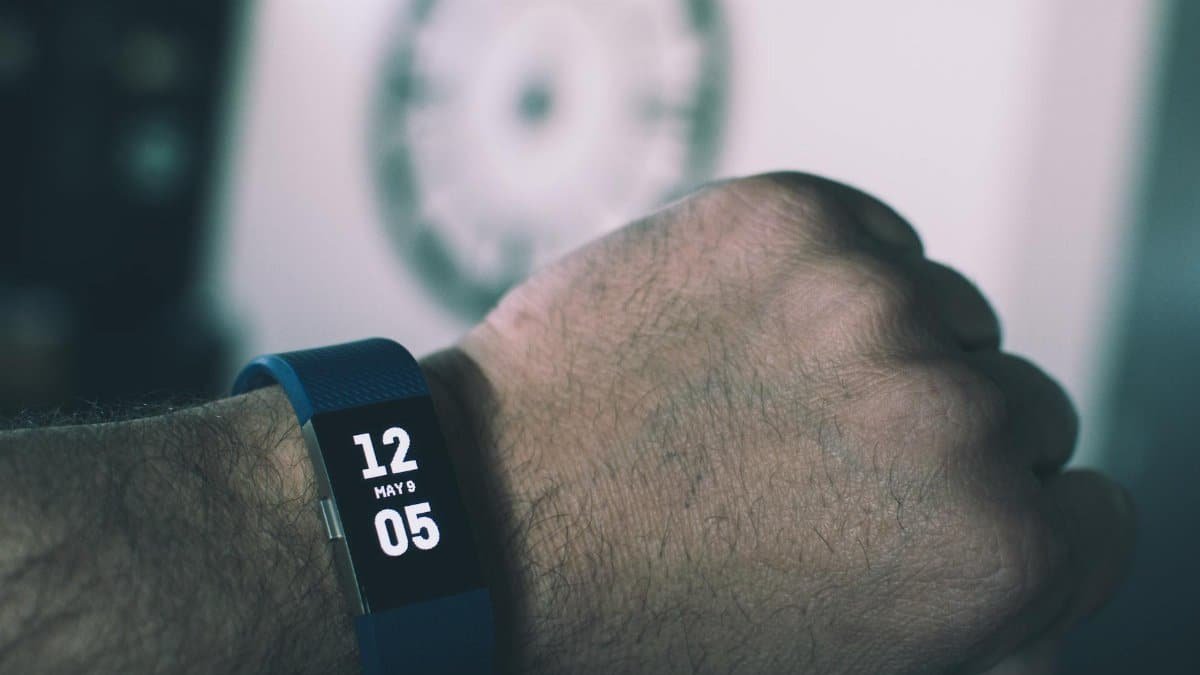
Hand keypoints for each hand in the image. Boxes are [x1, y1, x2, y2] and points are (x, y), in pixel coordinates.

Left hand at [429, 173, 1134, 672]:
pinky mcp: (790, 218)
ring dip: (885, 350)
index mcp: (995, 552)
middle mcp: (954, 416)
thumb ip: (970, 621)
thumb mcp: (843, 664)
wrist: (491, 515)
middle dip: (941, 439)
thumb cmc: (648, 612)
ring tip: (765, 397)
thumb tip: (1030, 589)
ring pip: (947, 312)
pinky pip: (872, 238)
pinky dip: (828, 278)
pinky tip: (743, 332)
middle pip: (1025, 405)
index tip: (949, 514)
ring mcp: (869, 300)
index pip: (1094, 515)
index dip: (1017, 521)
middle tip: (825, 463)